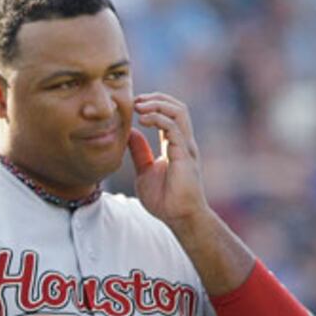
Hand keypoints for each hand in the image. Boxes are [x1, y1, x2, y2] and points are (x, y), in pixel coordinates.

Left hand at [128, 93, 208, 226]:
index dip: (153, 104)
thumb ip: (139, 152)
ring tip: (138, 105)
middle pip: (177, 107)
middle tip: (135, 99)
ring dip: (158, 103)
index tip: (133, 104)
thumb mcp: (144, 171)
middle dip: (156, 98)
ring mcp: (186, 147)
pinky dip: (158, 118)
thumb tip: (130, 134)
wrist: (179, 218)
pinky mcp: (184, 155)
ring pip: (179, 112)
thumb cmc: (165, 200)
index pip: (169, 114)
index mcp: (175, 144)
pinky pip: (174, 128)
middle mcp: (183, 142)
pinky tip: (142, 119)